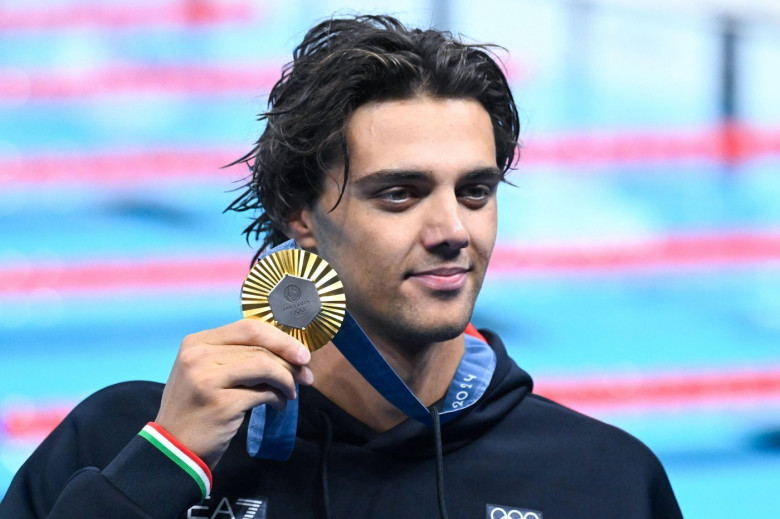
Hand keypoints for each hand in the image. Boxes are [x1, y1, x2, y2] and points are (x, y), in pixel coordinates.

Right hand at [154, 319, 313, 468]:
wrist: (173, 449)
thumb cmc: (196, 408)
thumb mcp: (205, 372)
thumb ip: (235, 355)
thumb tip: (285, 350)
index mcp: (196, 342)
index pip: (249, 327)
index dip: (281, 338)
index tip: (301, 353)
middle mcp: (199, 356)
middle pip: (260, 347)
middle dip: (290, 361)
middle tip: (306, 375)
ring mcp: (207, 379)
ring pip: (265, 366)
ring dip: (286, 380)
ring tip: (291, 393)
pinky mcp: (221, 404)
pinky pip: (263, 393)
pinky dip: (278, 398)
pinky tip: (279, 405)